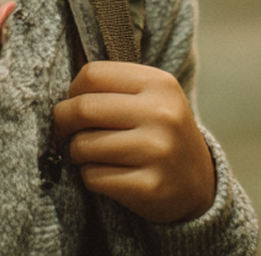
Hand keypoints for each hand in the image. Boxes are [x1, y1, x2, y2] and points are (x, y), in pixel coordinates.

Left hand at [52, 61, 215, 224]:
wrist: (199, 184)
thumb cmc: (160, 132)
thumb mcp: (149, 97)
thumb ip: (112, 86)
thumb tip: (61, 90)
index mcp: (158, 83)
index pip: (92, 74)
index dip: (72, 90)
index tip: (72, 102)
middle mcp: (161, 114)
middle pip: (84, 108)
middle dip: (63, 121)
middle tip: (62, 131)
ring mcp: (157, 152)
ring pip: (84, 146)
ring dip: (75, 152)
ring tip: (87, 153)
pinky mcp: (149, 187)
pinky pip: (93, 177)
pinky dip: (89, 176)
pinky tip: (106, 173)